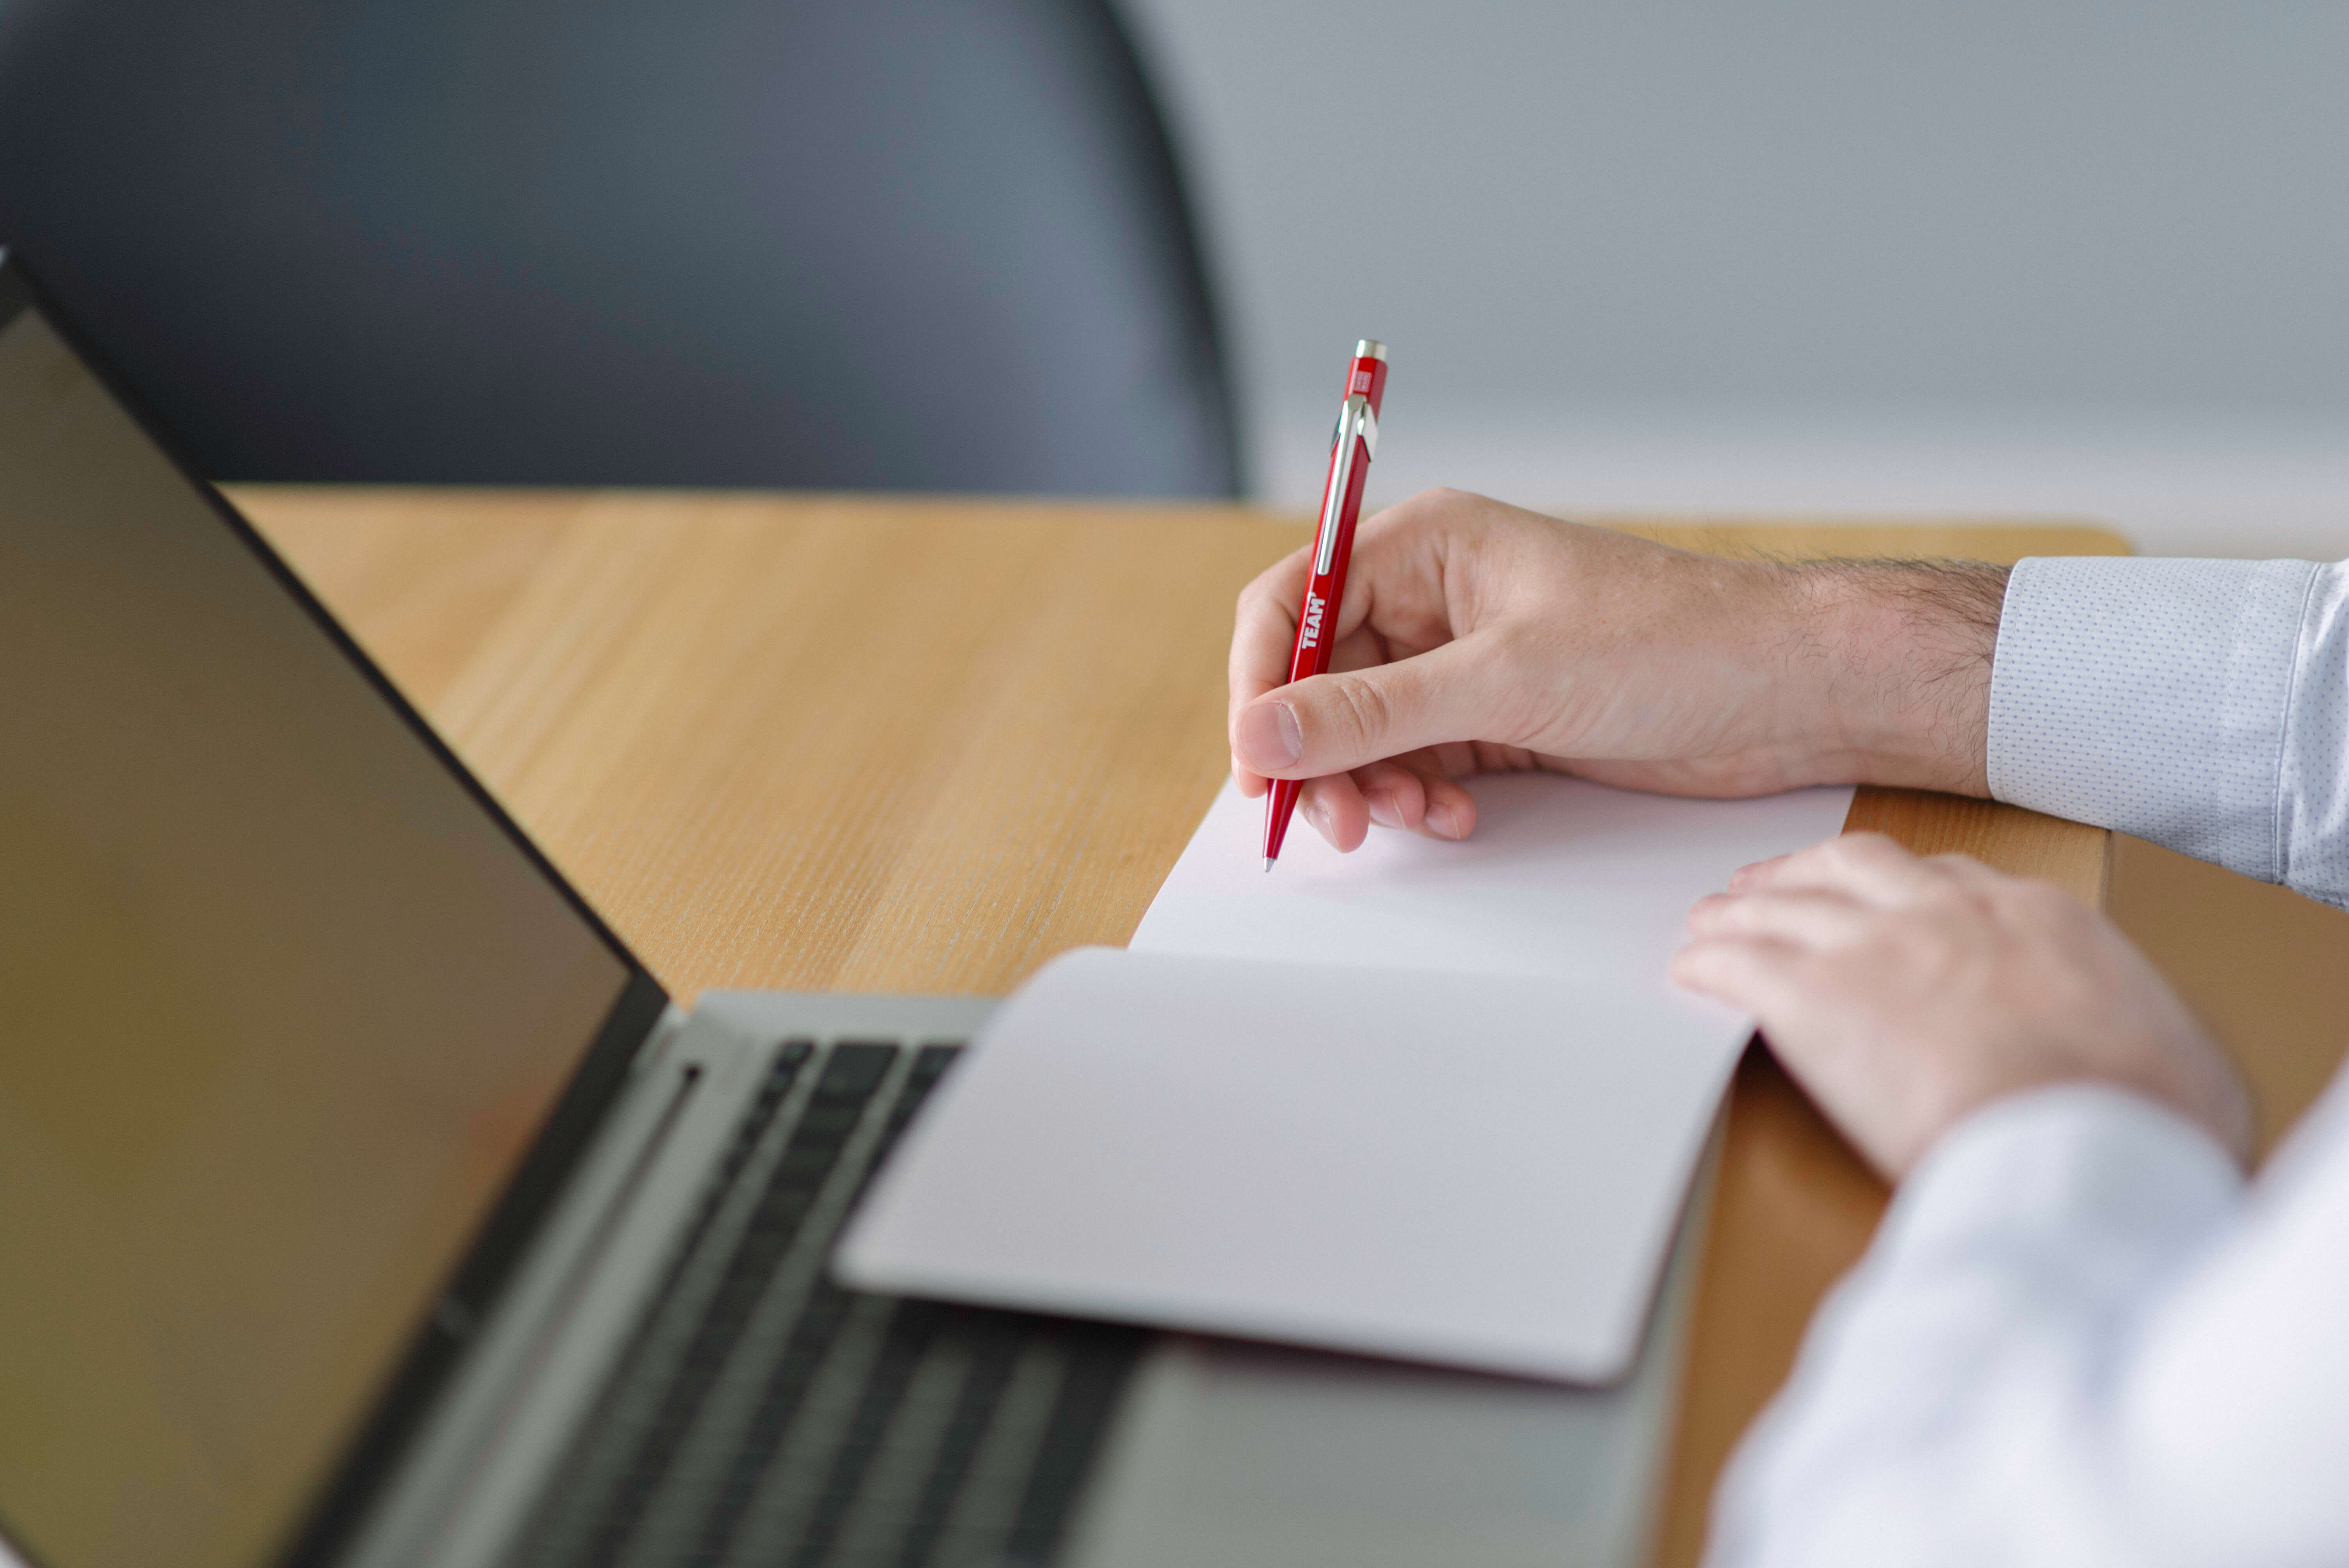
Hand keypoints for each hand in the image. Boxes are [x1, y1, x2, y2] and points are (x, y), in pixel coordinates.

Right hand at [1228, 489, 2004, 852]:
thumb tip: (1259, 737)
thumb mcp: (1504, 680)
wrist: (1786, 691)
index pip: (1291, 601)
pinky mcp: (1499, 717)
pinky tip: (1456, 815)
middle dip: (1319, 753)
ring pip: (1366, 730)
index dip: (1259, 682)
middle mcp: (1434, 597)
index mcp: (1426, 545)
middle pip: (1319, 677)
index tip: (1257, 762)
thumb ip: (1372, 712)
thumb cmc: (1668, 644)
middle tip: (1340, 822)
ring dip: (1373, 783)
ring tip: (1418, 816)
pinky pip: (1418, 760)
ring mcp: (1466, 661)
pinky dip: (1422, 795)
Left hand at [1674, 834, 2250, 1177]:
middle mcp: (1948, 915)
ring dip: (1742, 910)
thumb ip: (2128, 1037)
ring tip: (1710, 921)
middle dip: (1807, 872)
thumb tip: (2141, 1063)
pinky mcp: (1817, 999)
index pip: (1951, 878)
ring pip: (1787, 905)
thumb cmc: (2146, 1120)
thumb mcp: (2167, 1054)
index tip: (1877, 899)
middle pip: (1856, 866)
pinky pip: (1742, 965)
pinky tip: (1691, 970)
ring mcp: (1877, 949)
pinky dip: (1711, 962)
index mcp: (2036, 920)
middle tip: (1770, 884)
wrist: (2088, 1144)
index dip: (1899, 887)